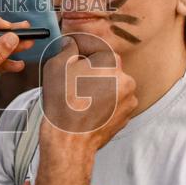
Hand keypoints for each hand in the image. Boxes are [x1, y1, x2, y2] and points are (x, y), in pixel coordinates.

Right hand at [40, 36, 136, 152]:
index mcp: (111, 62)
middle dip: (91, 72)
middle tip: (73, 82)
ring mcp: (129, 99)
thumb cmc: (62, 103)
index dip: (80, 53)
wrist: (70, 140)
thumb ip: (67, 49)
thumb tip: (72, 44)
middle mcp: (126, 78)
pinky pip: (115, 102)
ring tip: (80, 99)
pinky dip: (104, 104)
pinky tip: (88, 110)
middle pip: (106, 68)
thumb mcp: (56, 67)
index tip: (71, 60)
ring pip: (112, 85)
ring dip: (99, 88)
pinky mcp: (127, 116)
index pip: (96, 48)